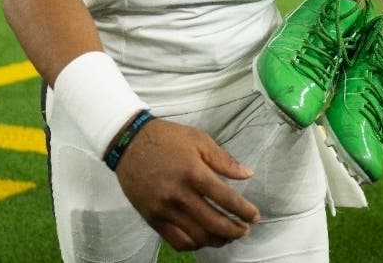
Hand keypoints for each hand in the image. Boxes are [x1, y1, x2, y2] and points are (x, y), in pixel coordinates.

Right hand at [115, 118, 259, 251]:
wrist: (128, 143)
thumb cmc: (166, 138)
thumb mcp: (198, 139)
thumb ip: (224, 160)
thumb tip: (247, 174)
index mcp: (194, 173)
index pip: (226, 199)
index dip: (244, 211)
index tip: (254, 216)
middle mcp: (179, 195)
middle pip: (214, 223)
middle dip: (235, 230)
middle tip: (244, 230)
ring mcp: (164, 210)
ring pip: (197, 237)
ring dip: (217, 240)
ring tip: (227, 236)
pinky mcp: (152, 218)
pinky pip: (176, 241)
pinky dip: (194, 244)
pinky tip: (203, 239)